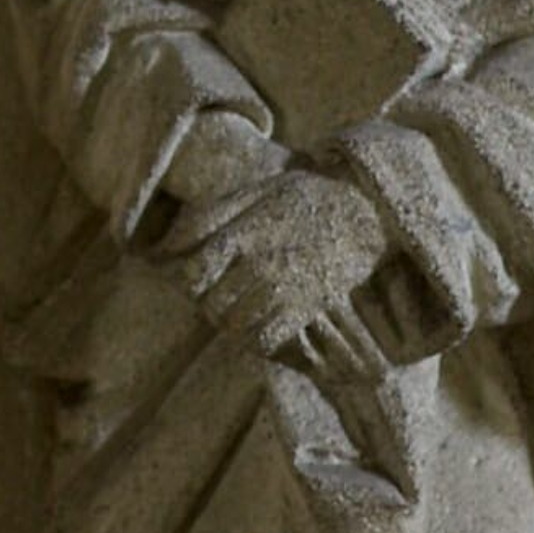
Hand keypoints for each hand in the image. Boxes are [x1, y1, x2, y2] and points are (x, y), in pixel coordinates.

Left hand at [172, 168, 390, 356]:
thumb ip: (211, 215)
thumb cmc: (303, 197)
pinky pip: (268, 338)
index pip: (193, 273)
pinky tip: (260, 327)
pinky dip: (257, 340)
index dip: (189, 282)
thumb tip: (170, 241)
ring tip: (237, 313)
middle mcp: (257, 263)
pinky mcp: (307, 306)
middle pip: (211, 303)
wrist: (363, 210)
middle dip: (209, 304)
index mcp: (240, 234)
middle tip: (218, 299)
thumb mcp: (253, 192)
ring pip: (236, 324)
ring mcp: (283, 287)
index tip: (198, 281)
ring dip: (231, 323)